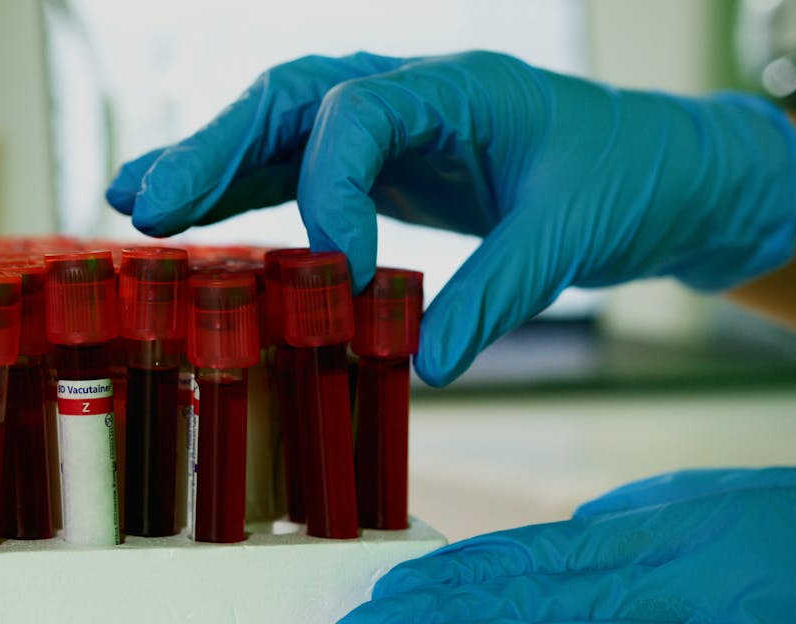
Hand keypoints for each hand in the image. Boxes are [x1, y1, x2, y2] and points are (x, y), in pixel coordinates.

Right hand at [105, 51, 795, 386]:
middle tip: (150, 204)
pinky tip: (188, 221)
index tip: (342, 271)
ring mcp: (389, 127)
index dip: (332, 190)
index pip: (360, 114)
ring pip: (278, 131)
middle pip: (289, 101)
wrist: (660, 171)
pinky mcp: (383, 166)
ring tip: (134, 203)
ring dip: (206, 166)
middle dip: (214, 150)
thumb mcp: (571, 236)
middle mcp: (409, 93)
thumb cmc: (626, 180)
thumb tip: (429, 365)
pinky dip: (241, 193)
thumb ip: (497, 294)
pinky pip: (298, 169)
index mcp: (458, 87)